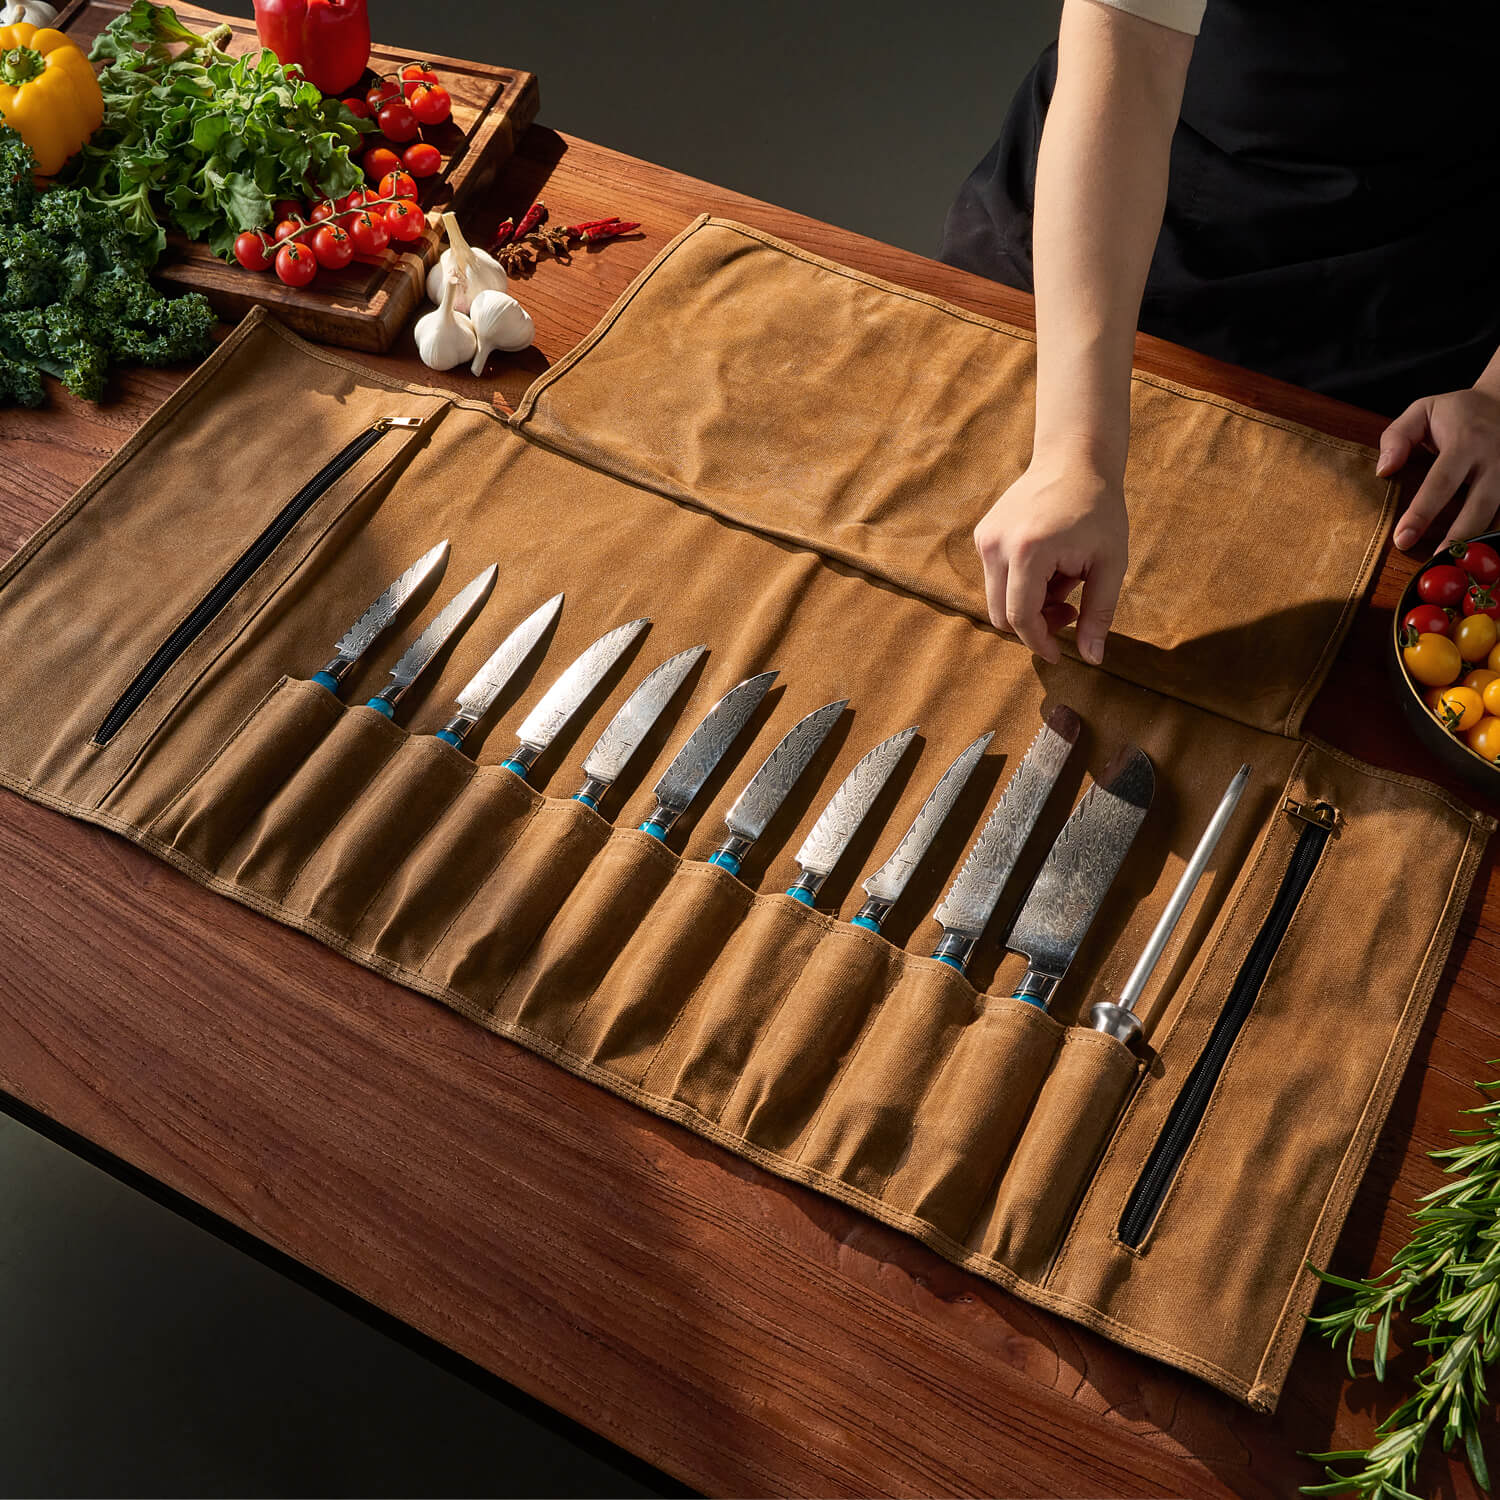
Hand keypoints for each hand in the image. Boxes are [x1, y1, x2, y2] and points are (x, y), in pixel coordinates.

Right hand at [973, 449, 1128, 664]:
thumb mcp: (1110, 563)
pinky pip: (996, 578)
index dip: (1040, 643)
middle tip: (1071, 609)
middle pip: (1001, 615)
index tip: (1060, 654)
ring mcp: (985, 539)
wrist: (1074, 458)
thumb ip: (1100, 613)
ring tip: (1064, 580)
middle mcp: (997, 546)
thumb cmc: (1099, 509)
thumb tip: (1092, 659)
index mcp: (1028, 552)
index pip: (1021, 618)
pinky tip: (1049, 564)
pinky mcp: (983, 535)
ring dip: (1029, 603)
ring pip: (997, 598)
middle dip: (1035, 625)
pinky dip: (1021, 583)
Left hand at [1380, 386, 1499, 550]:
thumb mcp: (1423, 410)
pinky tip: (1477, 552)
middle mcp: (1494, 459)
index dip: (1422, 513)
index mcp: (1466, 441)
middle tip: (1434, 563)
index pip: (1441, 482)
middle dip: (1457, 536)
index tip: (1403, 539)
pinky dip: (1493, 532)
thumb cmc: (1457, 412)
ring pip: (1498, 513)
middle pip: (1479, 505)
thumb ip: (1397, 437)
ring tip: (1457, 565)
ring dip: (1478, 541)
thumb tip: (1384, 471)